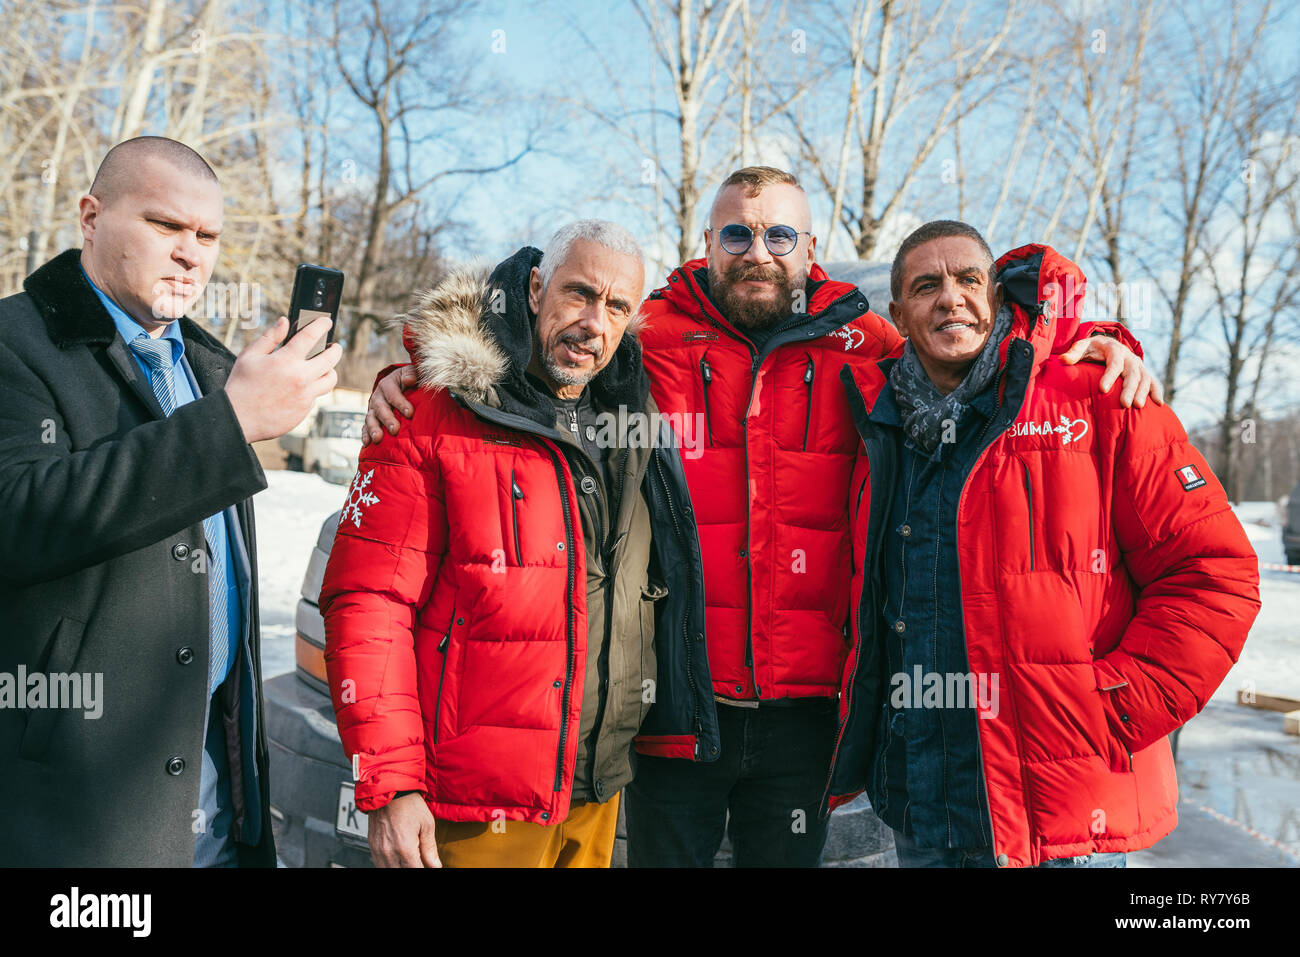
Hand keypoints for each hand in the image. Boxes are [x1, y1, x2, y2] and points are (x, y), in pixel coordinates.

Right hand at [225, 316, 342, 442]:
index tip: (326, 322)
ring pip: (330, 379)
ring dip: (329, 370)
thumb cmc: (241, 386)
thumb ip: (270, 337)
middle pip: (331, 358)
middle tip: (333, 346)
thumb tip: (284, 322)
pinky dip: (312, 388)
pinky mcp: (305, 410)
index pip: (311, 336)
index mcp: (286, 360)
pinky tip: (301, 386)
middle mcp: (300, 377)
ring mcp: (305, 395)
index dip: (322, 325)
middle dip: (335, 349)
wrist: (238, 418)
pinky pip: (316, 395)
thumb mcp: (250, 356)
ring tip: (322, 367)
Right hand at [363, 365, 418, 445]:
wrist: (400, 385)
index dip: (401, 403)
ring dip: (373, 429)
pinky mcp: (372, 419)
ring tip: (378, 439)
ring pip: (371, 418)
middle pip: (380, 408)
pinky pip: (365, 427)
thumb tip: (409, 380)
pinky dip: (365, 435)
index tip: (410, 413)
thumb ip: (412, 374)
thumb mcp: (412, 373)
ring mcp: (373, 409)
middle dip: (387, 419)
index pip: (393, 394)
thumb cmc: (410, 380)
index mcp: (387, 384)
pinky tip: (367, 444)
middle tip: (395, 429)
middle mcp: (378, 397)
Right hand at [367, 792, 440, 867]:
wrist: (388, 789)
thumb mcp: (426, 824)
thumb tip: (435, 865)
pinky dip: (388, 864)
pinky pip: (378, 863)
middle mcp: (389, 852)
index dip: (422, 870)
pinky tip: (397, 860)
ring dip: (399, 867)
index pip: (415, 871)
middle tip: (418, 862)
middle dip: (411, 868)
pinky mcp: (372, 845)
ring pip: (387, 870)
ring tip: (409, 860)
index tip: (427, 867)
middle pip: (400, 872)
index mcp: (405, 848)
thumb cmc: (408, 803)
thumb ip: (430, 848)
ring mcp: (378, 849)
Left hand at [1060, 335, 1163, 407]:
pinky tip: (1159, 404)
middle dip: (1129, 389)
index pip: (1113, 363)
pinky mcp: (1144, 374)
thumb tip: (1062, 360)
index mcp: (1114, 349)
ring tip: (1138, 406)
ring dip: (1143, 392)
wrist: (1109, 345)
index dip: (1109, 376)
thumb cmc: (1092, 349)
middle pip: (1132, 373)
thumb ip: (1073, 353)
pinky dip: (1157, 392)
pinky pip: (1153, 382)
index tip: (1102, 389)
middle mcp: (1129, 357)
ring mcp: (1138, 366)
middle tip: (1125, 404)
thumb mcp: (1082, 347)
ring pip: (1144, 379)